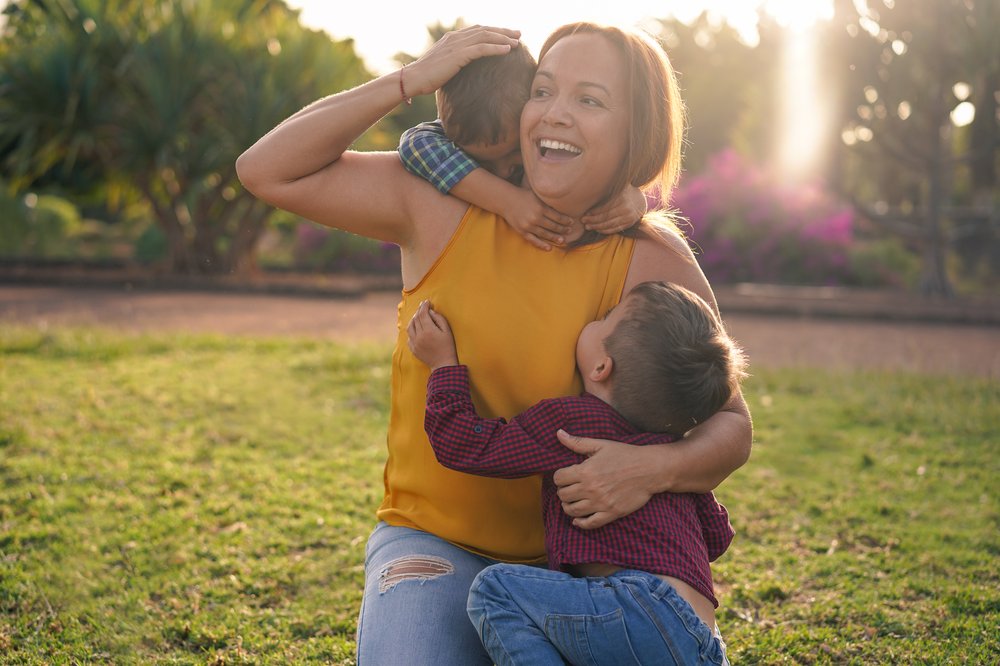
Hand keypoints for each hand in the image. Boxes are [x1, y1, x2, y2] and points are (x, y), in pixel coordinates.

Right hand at [403, 26, 521, 97]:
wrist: (412, 79)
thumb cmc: (425, 78)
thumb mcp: (443, 67)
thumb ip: (455, 64)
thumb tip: (464, 73)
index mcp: (452, 39)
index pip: (477, 30)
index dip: (493, 32)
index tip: (507, 35)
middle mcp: (455, 38)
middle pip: (484, 30)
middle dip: (503, 31)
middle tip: (518, 34)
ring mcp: (456, 45)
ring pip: (485, 37)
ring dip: (503, 38)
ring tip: (517, 42)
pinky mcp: (457, 55)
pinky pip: (481, 49)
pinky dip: (496, 48)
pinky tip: (507, 50)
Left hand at [406, 300, 458, 369]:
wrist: (443, 364)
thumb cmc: (448, 346)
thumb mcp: (447, 331)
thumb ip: (439, 319)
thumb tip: (430, 311)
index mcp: (428, 330)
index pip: (423, 314)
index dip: (424, 306)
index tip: (427, 302)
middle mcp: (419, 336)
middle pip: (416, 319)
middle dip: (419, 311)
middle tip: (423, 306)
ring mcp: (415, 343)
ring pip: (410, 327)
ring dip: (413, 319)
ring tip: (418, 316)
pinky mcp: (413, 349)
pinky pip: (409, 336)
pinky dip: (412, 330)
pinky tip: (416, 328)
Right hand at [500, 188, 575, 250]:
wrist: (506, 201)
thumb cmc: (524, 196)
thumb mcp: (537, 195)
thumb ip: (548, 201)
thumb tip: (563, 202)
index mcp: (541, 207)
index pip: (557, 216)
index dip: (566, 220)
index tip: (572, 222)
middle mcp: (535, 217)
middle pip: (553, 226)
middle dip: (563, 229)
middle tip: (570, 231)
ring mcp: (529, 226)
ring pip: (545, 234)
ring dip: (555, 238)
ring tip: (563, 240)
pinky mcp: (522, 231)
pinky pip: (534, 240)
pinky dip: (542, 245)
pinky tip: (549, 248)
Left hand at [552, 429, 656, 528]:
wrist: (650, 469)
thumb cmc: (625, 455)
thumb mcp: (601, 445)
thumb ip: (577, 442)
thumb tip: (558, 433)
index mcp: (586, 471)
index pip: (558, 479)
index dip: (559, 477)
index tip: (565, 476)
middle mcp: (590, 489)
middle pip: (563, 495)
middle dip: (563, 491)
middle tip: (569, 488)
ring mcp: (601, 503)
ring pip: (572, 511)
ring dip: (568, 506)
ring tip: (572, 501)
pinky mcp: (611, 513)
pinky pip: (590, 524)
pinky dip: (580, 523)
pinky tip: (578, 519)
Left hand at [581, 186, 646, 234]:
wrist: (640, 201)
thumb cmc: (624, 192)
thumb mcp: (619, 186)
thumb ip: (609, 184)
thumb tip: (593, 178)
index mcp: (621, 197)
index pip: (605, 207)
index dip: (594, 211)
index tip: (585, 213)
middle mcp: (626, 208)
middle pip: (606, 216)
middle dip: (593, 220)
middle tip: (583, 221)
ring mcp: (628, 217)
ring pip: (609, 224)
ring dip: (596, 227)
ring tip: (587, 226)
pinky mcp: (629, 224)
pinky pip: (615, 229)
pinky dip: (605, 230)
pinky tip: (597, 229)